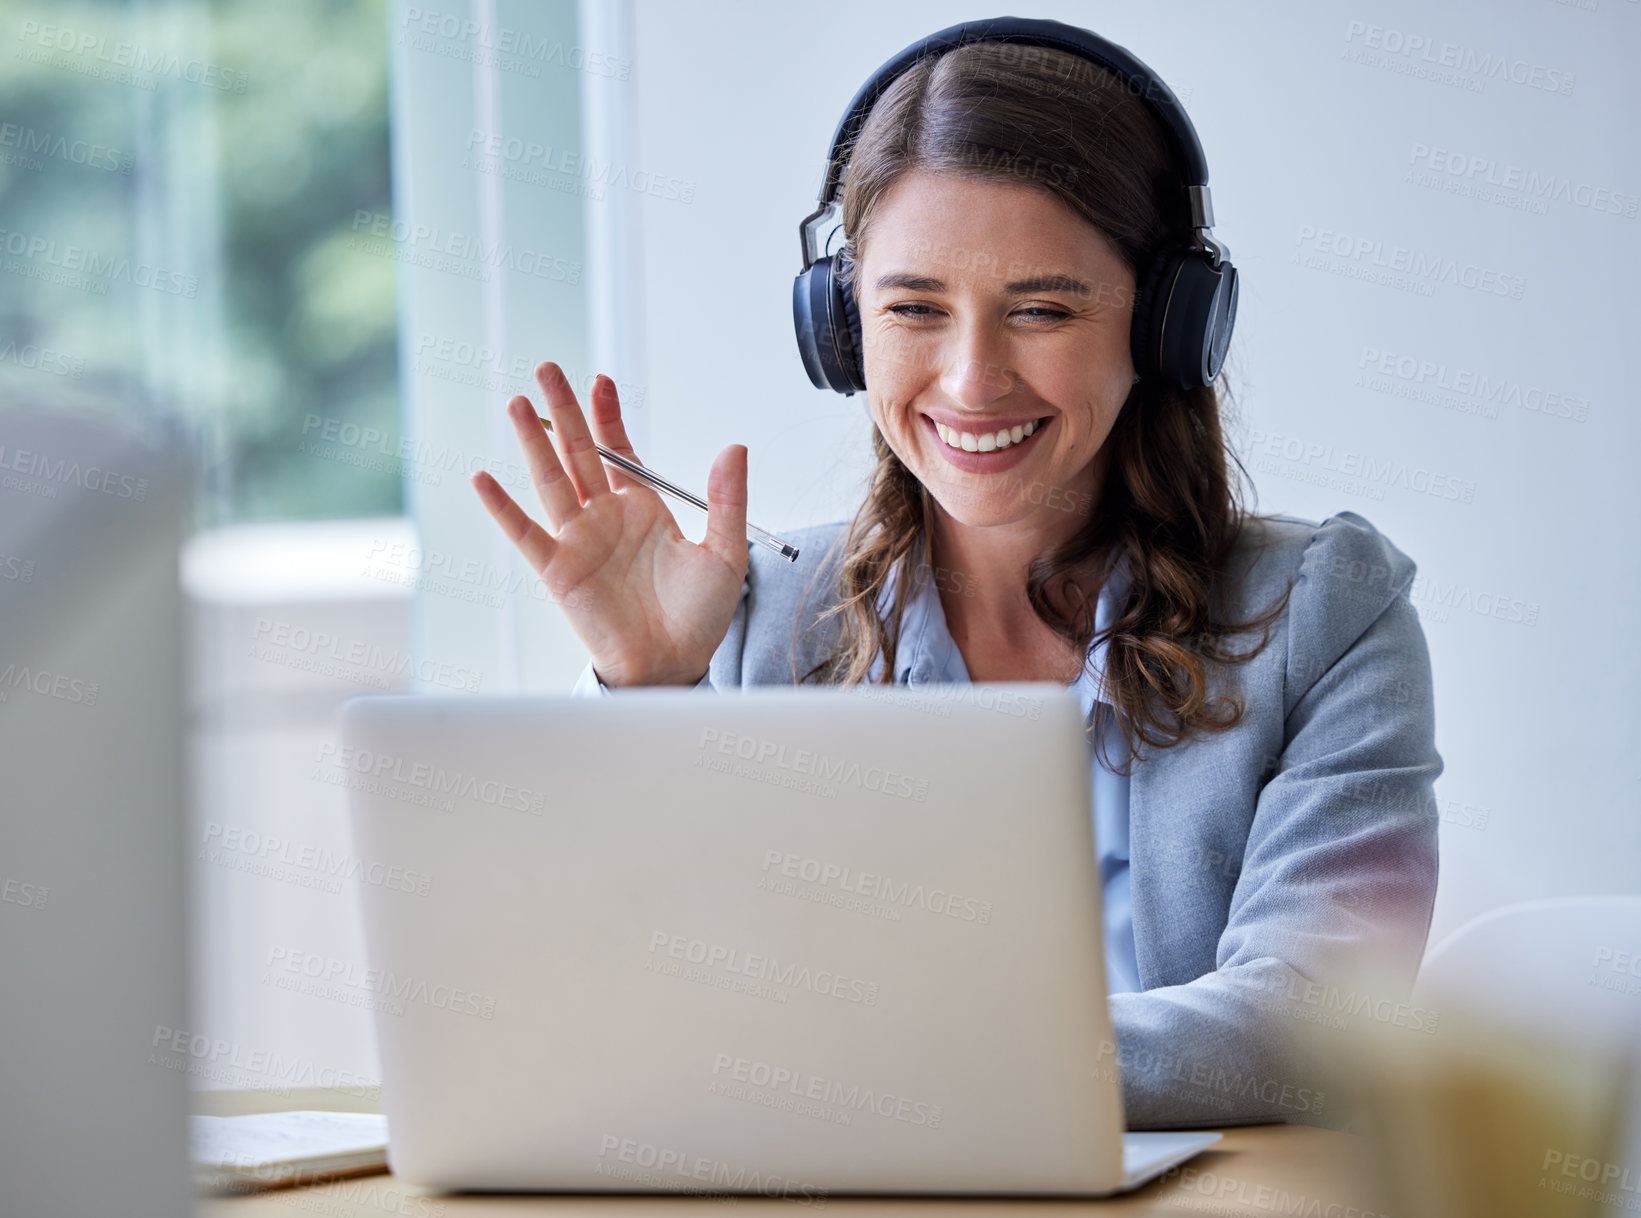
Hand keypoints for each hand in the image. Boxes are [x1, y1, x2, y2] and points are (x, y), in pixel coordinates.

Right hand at [470, 361, 748, 686]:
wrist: (675, 665)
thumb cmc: (699, 617)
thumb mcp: (726, 553)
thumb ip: (727, 501)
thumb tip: (735, 448)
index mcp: (644, 510)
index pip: (618, 451)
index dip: (608, 416)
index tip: (601, 380)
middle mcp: (606, 518)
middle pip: (578, 454)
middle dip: (564, 411)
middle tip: (548, 368)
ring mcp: (579, 541)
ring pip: (551, 481)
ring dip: (533, 443)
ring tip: (518, 403)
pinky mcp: (559, 570)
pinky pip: (525, 533)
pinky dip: (502, 507)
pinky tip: (483, 478)